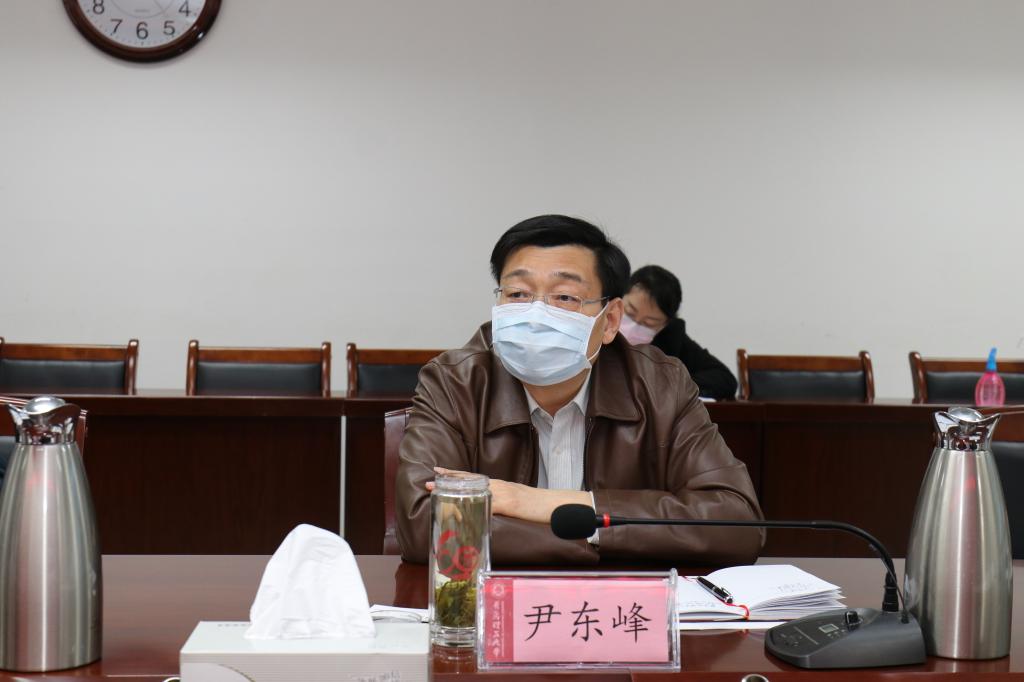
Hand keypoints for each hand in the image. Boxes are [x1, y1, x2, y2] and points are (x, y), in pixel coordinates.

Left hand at [426, 466, 591, 524]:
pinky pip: (490, 503)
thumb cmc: (542, 508)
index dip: (456, 476)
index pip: (476, 479)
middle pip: (471, 480)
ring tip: (437, 488)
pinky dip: (474, 504)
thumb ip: (504, 505)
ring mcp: (507, 494)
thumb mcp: (519, 505)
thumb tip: (489, 512)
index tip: (438, 473)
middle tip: (429, 480)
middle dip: (449, 479)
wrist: (563, 506)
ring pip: (475, 488)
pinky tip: (462, 507)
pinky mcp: (512, 503)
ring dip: (456, 488)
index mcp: (503, 487)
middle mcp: (502, 487)